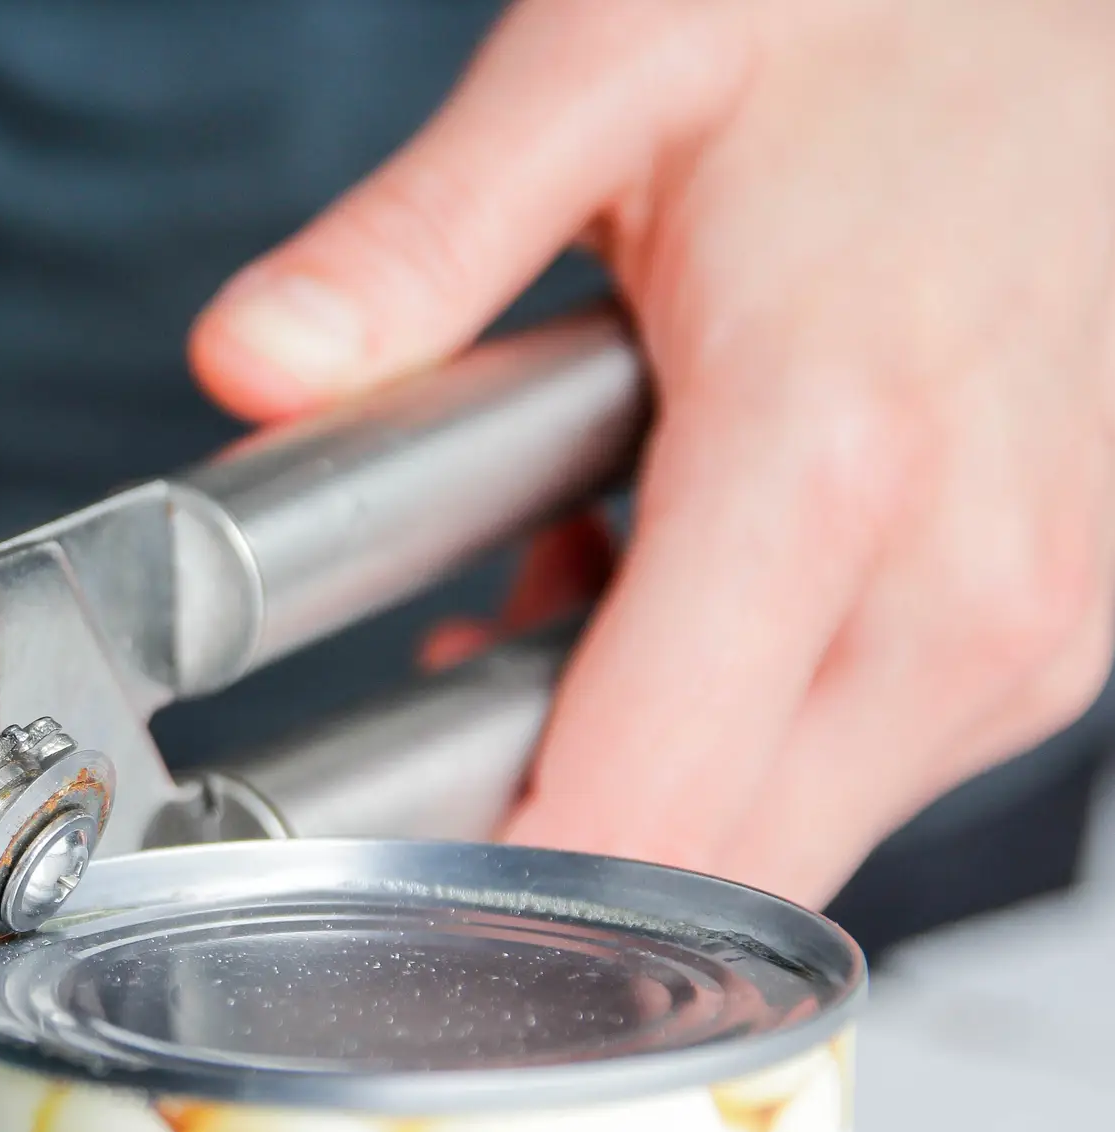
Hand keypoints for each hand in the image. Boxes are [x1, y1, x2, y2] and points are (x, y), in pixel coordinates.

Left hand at [191, 0, 1114, 906]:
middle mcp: (961, 585)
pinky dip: (742, 733)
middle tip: (444, 712)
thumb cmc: (884, 22)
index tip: (366, 886)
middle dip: (545, 849)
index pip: (637, 811)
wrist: (1092, 10)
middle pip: (711, 877)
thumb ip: (421, 238)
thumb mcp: (615, 63)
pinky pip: (859, 771)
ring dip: (642, 782)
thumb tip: (249, 362)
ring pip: (787, 842)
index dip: (482, 896)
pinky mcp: (1050, 641)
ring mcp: (1031, 630)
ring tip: (573, 584)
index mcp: (827, 461)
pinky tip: (683, 589)